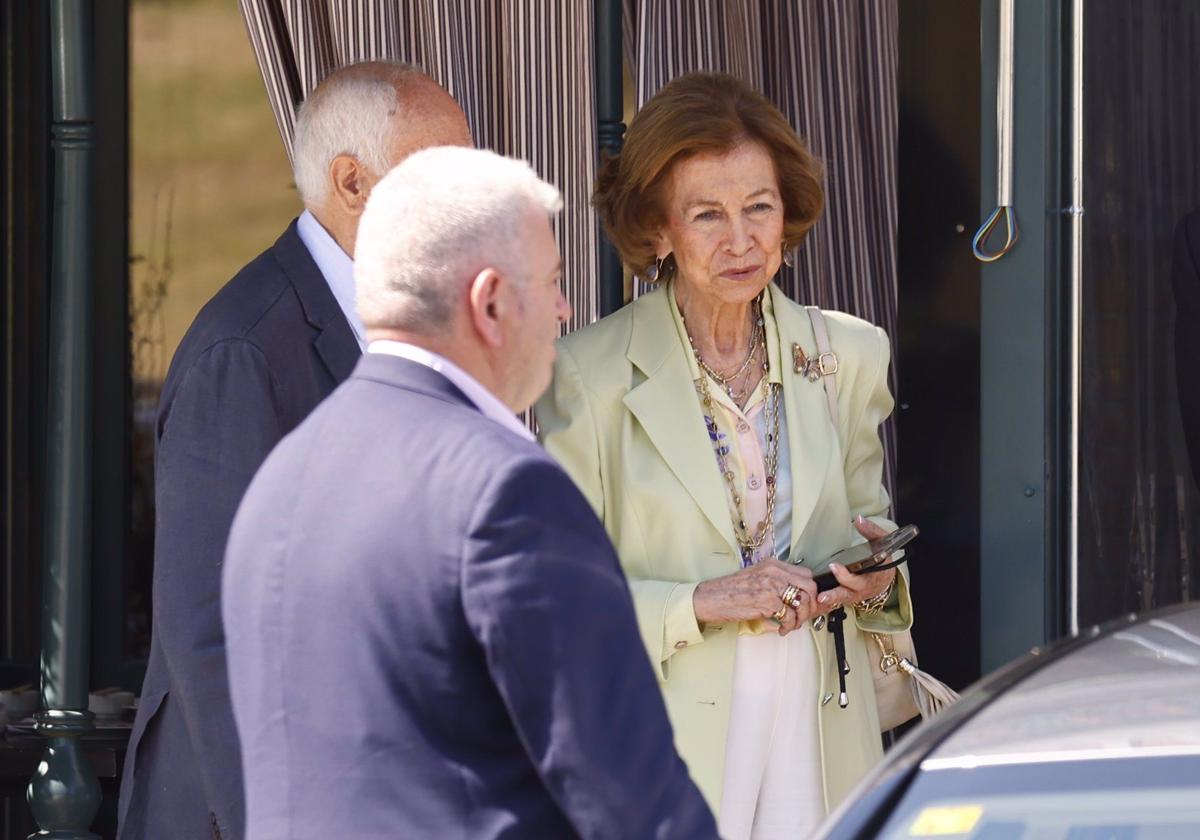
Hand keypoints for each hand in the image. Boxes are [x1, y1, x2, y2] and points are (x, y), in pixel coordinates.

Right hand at [693, 558, 819, 635]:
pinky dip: (788, 626)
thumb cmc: (730, 591)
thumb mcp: (755, 578)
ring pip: (803, 602)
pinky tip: (781, 629)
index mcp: (772, 564)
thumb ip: (776, 582)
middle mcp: (774, 571)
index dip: (810, 591)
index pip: (805, 574)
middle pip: (809, 586)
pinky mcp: (767, 601)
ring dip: (801, 618)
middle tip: (803, 616)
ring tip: (791, 625)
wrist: (711, 598)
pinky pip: (790, 616)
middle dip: (811, 605)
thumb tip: (797, 599)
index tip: (808, 604)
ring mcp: (771, 585)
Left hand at [815, 516, 896, 612]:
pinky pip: (836, 600)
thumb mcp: (882, 542)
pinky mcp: (845, 597)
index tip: (834, 566)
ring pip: (841, 600)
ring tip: (817, 600)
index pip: (861, 578)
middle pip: (848, 594)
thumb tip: (859, 519)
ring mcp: (853, 595)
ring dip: (829, 601)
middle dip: (836, 594)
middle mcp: (862, 589)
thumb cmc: (882, 557)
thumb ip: (871, 530)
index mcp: (873, 576)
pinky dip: (827, 601)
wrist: (885, 576)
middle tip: (822, 595)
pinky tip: (813, 600)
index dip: (847, 576)